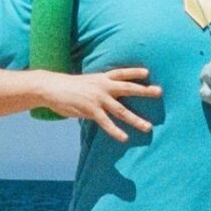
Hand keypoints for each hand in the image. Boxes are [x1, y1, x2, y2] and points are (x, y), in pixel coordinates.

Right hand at [38, 67, 161, 141]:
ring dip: (135, 119)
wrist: (51, 88)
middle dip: (144, 91)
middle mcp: (103, 86)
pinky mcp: (90, 111)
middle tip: (159, 92)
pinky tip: (125, 138)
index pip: (121, 73)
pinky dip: (116, 131)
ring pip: (121, 110)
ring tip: (148, 127)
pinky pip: (106, 123)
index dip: (134, 72)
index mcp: (102, 78)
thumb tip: (113, 93)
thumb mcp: (89, 81)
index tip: (148, 72)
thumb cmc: (71, 86)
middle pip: (127, 88)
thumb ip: (102, 86)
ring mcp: (97, 99)